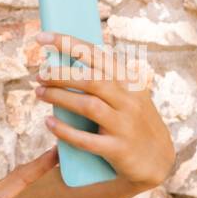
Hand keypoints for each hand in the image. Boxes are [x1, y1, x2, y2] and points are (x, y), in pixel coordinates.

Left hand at [33, 31, 175, 189]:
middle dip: (60, 73)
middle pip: (91, 79)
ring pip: (88, 106)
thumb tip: (64, 63)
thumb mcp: (128, 96)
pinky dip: (66, 131)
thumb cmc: (134, 123)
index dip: (69, 44)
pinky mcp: (118, 150)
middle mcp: (129, 100)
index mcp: (130, 82)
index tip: (42, 37)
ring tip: (39, 92)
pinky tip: (49, 123)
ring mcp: (125, 125)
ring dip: (60, 98)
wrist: (157, 160)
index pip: (98, 56)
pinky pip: (87, 140)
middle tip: (38, 73)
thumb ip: (106, 81)